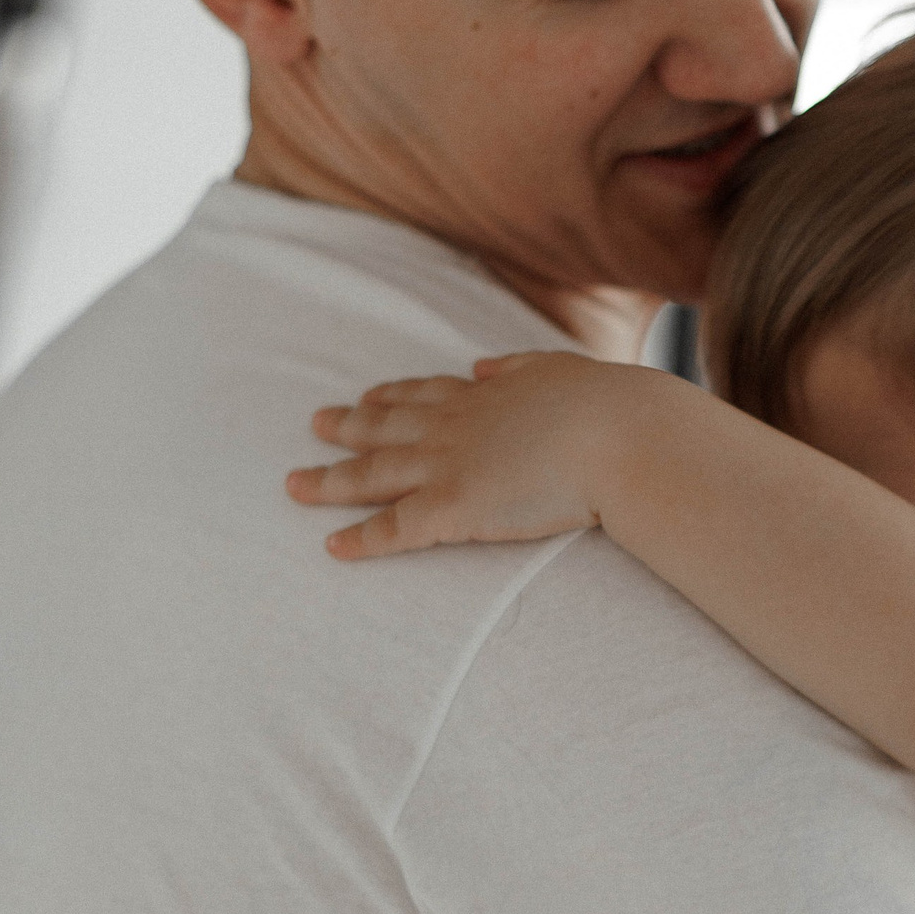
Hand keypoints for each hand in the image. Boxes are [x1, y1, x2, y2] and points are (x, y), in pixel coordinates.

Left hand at [286, 351, 646, 560]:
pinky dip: (361, 539)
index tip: (368, 396)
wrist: (619, 434)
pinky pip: (394, 529)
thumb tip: (484, 366)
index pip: (425, 393)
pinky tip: (332, 547)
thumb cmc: (607, 405)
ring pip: (372, 475)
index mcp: (484, 396)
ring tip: (295, 485)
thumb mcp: (560, 369)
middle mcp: (454, 426)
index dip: (393, 395)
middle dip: (348, 427)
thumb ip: (519, 368)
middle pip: (385, 427)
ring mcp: (448, 466)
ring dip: (330, 480)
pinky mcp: (452, 509)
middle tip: (315, 424)